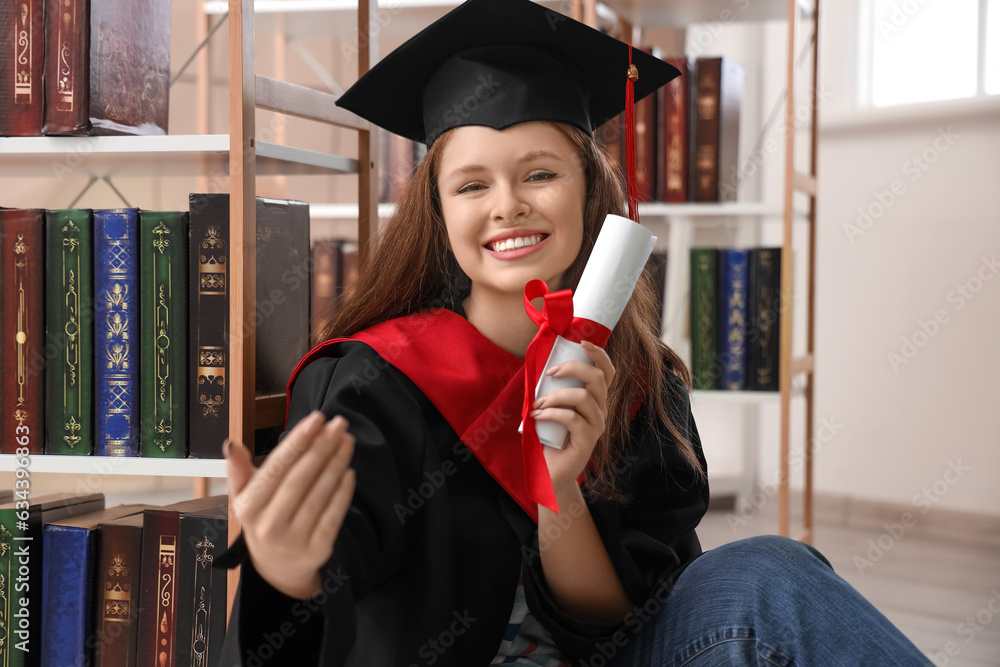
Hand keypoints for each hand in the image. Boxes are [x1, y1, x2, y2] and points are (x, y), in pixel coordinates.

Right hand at [224, 410, 355, 598]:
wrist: (276, 568)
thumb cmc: (263, 519)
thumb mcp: (244, 498)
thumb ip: (239, 471)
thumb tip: (231, 443)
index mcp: (248, 507)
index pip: (276, 468)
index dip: (298, 442)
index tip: (317, 419)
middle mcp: (269, 525)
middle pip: (300, 479)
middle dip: (321, 447)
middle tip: (339, 423)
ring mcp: (294, 540)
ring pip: (319, 494)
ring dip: (336, 463)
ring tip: (347, 440)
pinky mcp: (317, 550)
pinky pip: (334, 515)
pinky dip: (343, 491)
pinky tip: (349, 470)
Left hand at [531, 340, 614, 494]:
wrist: (550, 474)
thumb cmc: (549, 438)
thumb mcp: (551, 408)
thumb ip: (551, 389)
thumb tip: (538, 365)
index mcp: (595, 399)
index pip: (607, 372)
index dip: (599, 354)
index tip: (582, 342)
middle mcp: (600, 410)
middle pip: (598, 378)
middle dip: (573, 368)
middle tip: (550, 373)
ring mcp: (596, 426)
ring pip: (583, 397)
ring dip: (555, 396)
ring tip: (537, 404)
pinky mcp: (587, 441)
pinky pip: (572, 418)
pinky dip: (551, 413)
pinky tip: (536, 417)